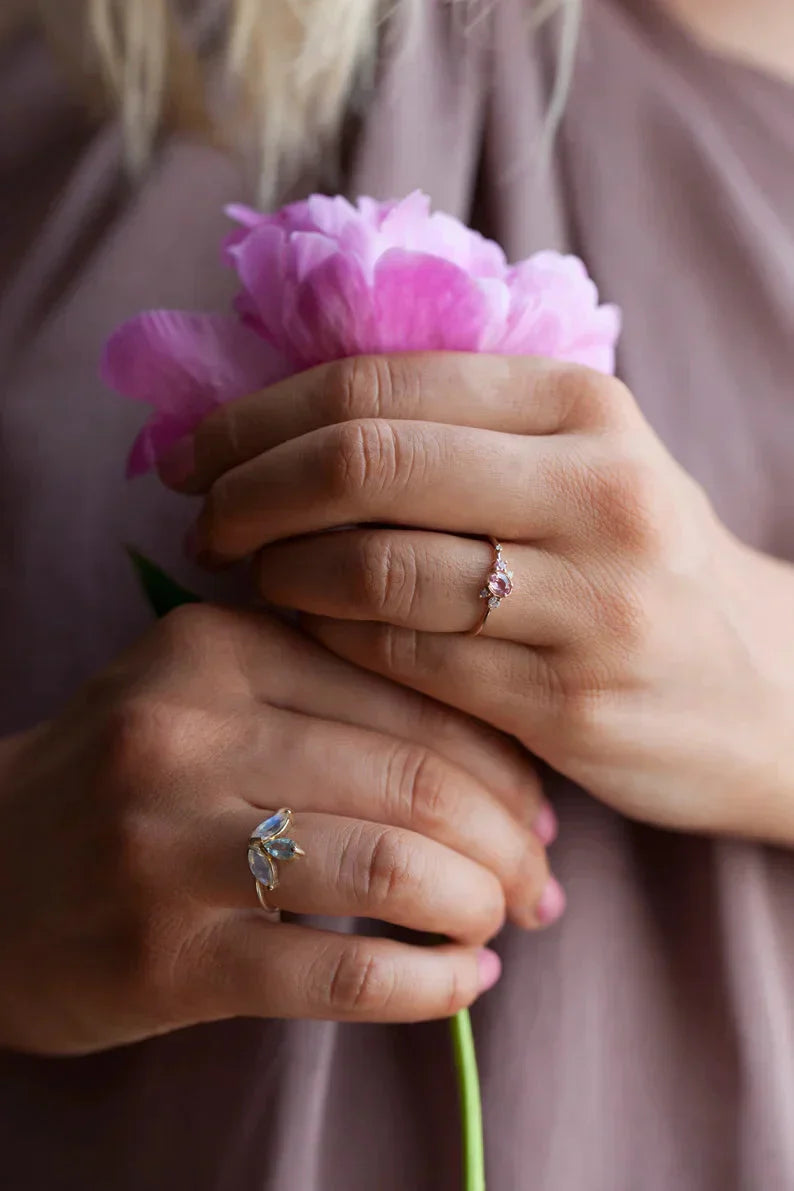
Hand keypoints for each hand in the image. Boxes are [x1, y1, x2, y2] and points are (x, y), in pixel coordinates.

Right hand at [0, 604, 557, 1055]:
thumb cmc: (128, 783)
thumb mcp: (210, 699)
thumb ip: (338, 702)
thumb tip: (511, 774)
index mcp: (220, 645)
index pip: (415, 690)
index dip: (506, 761)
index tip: (541, 812)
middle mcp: (190, 729)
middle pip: (418, 779)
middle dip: (511, 841)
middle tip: (540, 884)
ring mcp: (169, 843)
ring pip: (394, 868)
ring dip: (479, 907)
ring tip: (499, 927)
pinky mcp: (163, 955)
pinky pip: (344, 974)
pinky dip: (432, 984)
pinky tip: (461, 982)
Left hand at [167, 353, 793, 843]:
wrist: (768, 691)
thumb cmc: (641, 567)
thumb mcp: (581, 466)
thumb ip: (458, 430)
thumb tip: (279, 420)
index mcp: (582, 405)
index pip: (375, 385)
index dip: (258, 417)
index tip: (197, 453)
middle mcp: (594, 488)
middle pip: (364, 463)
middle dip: (250, 490)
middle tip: (204, 520)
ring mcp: (589, 599)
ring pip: (375, 567)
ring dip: (280, 572)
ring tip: (250, 576)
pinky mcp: (570, 699)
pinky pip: (403, 658)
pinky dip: (327, 638)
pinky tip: (305, 630)